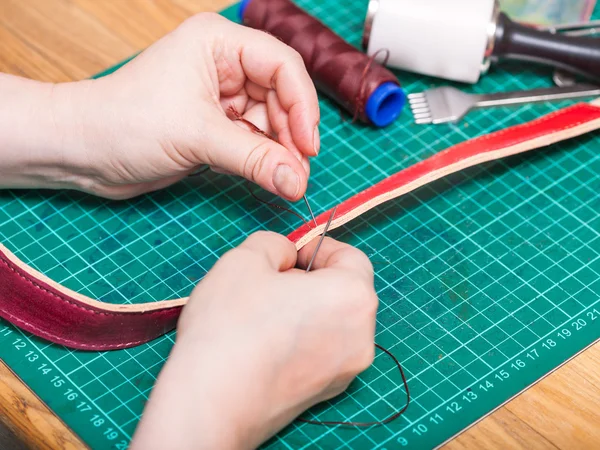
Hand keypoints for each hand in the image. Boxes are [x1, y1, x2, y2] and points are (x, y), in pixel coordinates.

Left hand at [0, 13, 318, 199]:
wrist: (83, 151)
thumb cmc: (125, 123)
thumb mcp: (197, 137)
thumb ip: (254, 159)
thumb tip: (297, 183)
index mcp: (218, 43)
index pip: (281, 66)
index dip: (302, 105)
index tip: (308, 146)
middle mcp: (224, 64)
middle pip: (281, 94)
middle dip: (292, 134)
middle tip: (299, 172)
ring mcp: (221, 95)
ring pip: (270, 119)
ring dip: (280, 150)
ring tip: (288, 179)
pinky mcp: (216, 124)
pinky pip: (254, 138)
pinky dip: (265, 158)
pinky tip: (271, 175)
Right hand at [131, 232, 377, 448]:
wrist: (211, 402)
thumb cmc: (230, 325)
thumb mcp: (246, 259)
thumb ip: (276, 245)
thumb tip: (287, 258)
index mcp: (353, 297)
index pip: (350, 257)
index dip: (318, 248)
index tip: (289, 255)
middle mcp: (362, 336)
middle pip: (343, 291)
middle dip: (310, 280)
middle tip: (269, 283)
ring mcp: (345, 370)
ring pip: (331, 322)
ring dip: (303, 309)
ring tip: (261, 314)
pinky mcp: (325, 393)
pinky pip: (320, 351)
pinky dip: (300, 340)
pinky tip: (264, 343)